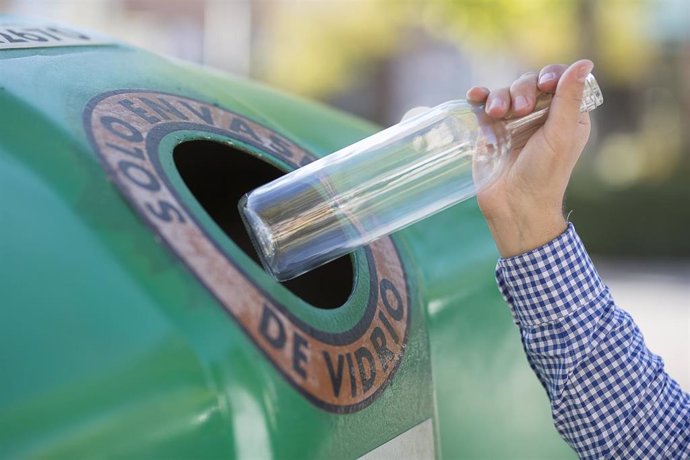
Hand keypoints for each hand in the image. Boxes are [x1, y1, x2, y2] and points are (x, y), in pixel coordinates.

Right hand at [466, 59, 593, 257]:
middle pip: (529, 84)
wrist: (514, 205)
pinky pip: (484, 106)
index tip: (545, 85)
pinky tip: (475, 97)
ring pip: (505, 93)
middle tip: (518, 111)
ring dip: (498, 98)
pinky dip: (479, 98)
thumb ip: (569, 98)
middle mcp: (540, 116)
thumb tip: (585, 62)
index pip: (559, 81)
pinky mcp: (491, 131)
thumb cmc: (544, 175)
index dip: (550, 76)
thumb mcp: (560, 135)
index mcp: (566, 116)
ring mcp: (513, 123)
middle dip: (521, 91)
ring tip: (496, 115)